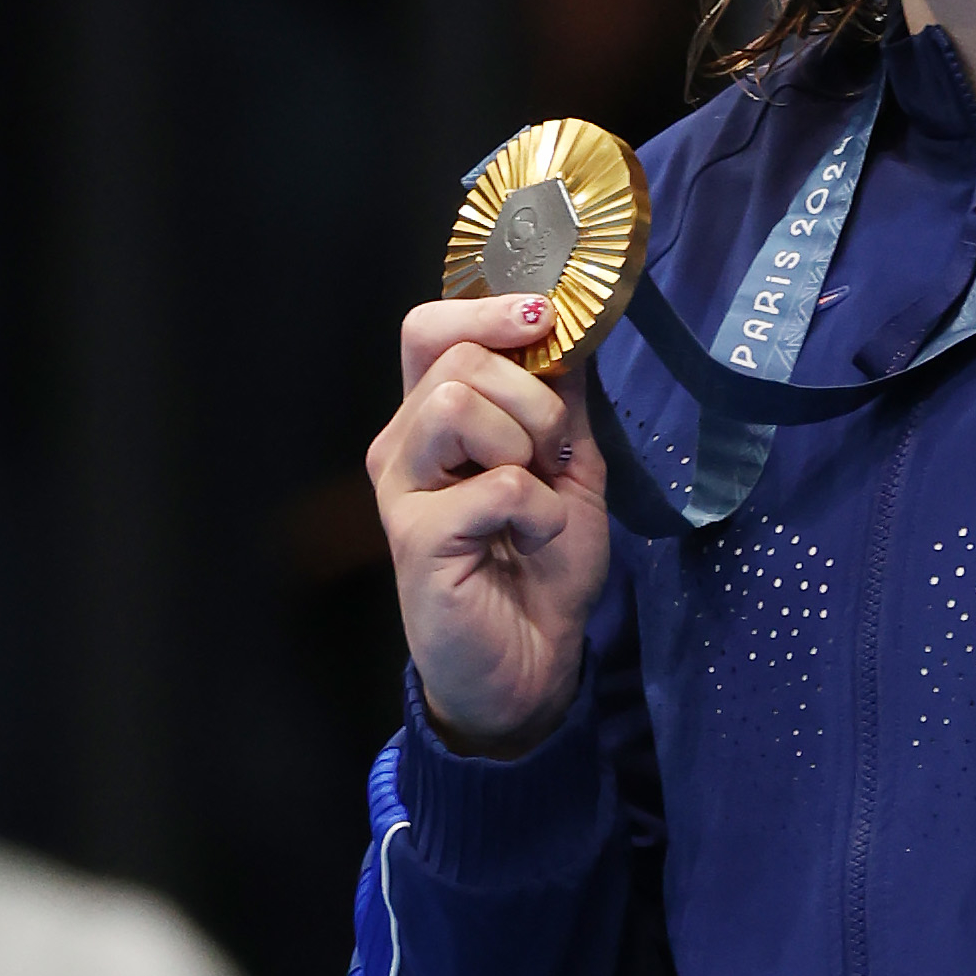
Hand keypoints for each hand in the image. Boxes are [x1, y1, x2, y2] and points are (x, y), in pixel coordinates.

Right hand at [367, 298, 611, 754]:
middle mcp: (405, 445)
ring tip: (537, 499)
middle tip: (551, 456)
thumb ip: (563, 401)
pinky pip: (494, 485)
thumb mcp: (570, 468)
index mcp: (434, 419)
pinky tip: (531, 541)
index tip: (547, 320)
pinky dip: (537, 511)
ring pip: (458, 404)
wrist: (532, 666)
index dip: (489, 310)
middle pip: (455, 356)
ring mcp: (402, 490)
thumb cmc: (542, 571)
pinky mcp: (415, 538)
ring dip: (527, 446)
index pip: (431, 327)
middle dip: (532, 397)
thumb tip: (572, 325)